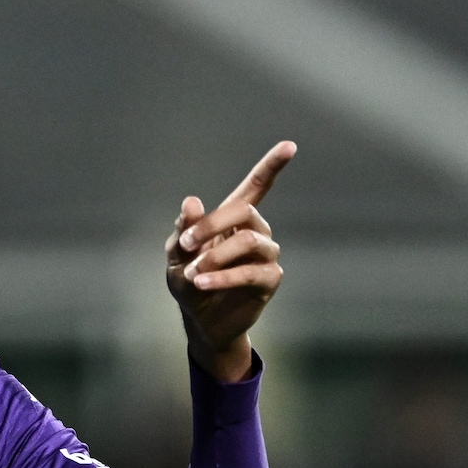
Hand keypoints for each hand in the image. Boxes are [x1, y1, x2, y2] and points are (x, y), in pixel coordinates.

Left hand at [165, 140, 294, 381]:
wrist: (200, 321)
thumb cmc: (189, 281)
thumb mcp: (177, 255)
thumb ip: (184, 229)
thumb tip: (192, 201)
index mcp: (233, 219)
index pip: (256, 187)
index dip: (272, 166)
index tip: (290, 146)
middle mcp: (255, 231)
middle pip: (245, 211)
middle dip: (212, 224)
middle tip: (186, 245)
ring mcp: (265, 256)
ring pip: (249, 241)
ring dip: (216, 256)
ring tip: (193, 274)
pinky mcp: (269, 280)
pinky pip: (251, 272)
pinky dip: (224, 277)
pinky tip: (203, 283)